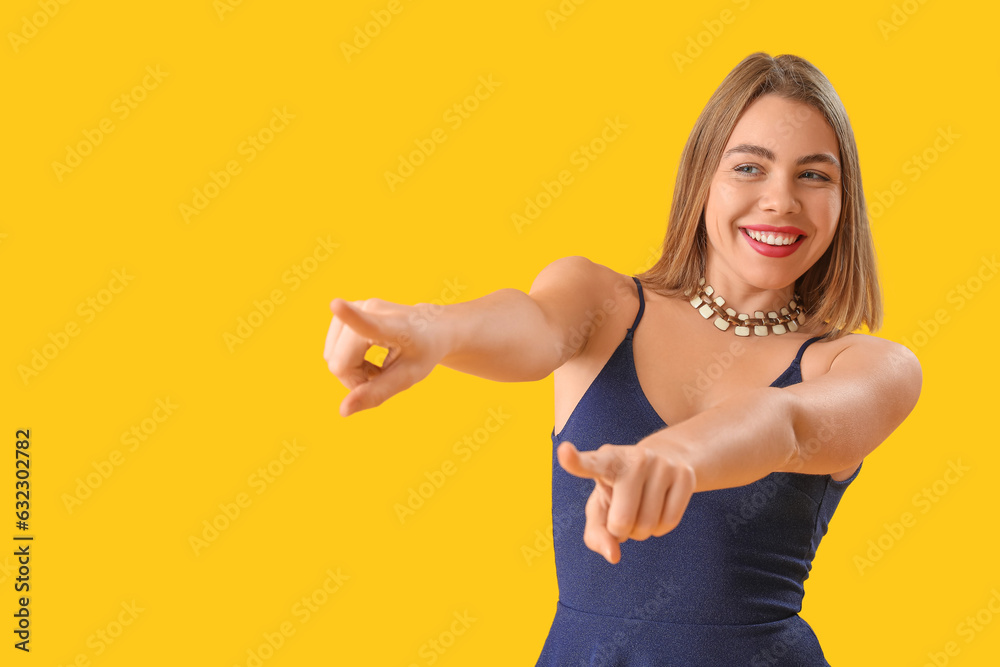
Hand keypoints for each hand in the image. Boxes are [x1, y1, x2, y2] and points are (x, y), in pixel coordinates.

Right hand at [324, 298, 448, 416]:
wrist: (432, 327)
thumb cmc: (423, 352)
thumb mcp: (408, 377)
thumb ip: (377, 393)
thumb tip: (342, 411)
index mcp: (394, 326)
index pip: (368, 323)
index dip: (349, 316)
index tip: (335, 304)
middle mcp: (370, 309)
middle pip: (338, 361)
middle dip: (355, 379)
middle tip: (382, 375)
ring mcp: (355, 306)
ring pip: (331, 356)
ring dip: (351, 370)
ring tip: (376, 365)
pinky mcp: (344, 310)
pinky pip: (331, 349)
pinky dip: (346, 360)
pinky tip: (366, 357)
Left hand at [556, 440, 696, 563]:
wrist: (667, 457)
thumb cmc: (621, 488)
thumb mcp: (601, 506)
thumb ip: (596, 534)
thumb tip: (613, 555)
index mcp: (606, 460)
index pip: (590, 463)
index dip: (575, 461)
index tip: (564, 452)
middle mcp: (635, 457)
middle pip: (622, 522)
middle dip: (622, 530)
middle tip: (624, 512)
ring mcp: (662, 464)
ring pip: (648, 526)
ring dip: (642, 530)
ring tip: (641, 507)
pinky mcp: (686, 475)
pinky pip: (669, 522)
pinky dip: (661, 528)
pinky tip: (659, 509)